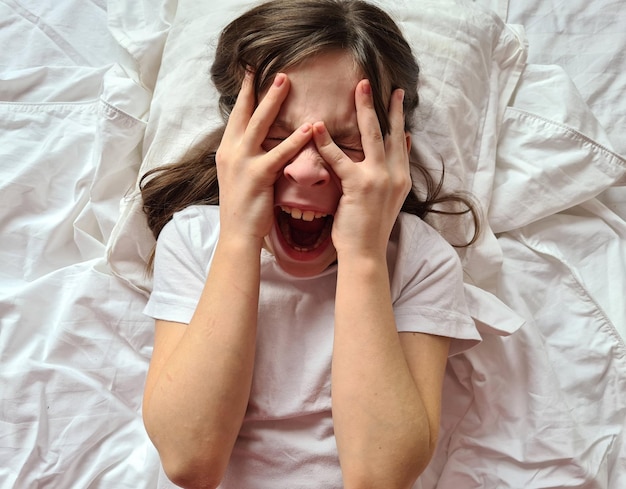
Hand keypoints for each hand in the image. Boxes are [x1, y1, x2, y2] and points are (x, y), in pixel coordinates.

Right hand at [215, 72, 312, 243]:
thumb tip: (259, 141)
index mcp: (227, 150)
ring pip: (258, 124)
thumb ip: (247, 156)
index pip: (237, 115)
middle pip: (245, 112)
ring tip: (286, 81)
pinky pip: (278, 153)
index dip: (245, 94)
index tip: (253, 73)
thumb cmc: (243, 208)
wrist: (237, 234)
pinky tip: (309, 128)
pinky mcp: (257, 175)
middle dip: (258, 88)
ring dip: (272, 101)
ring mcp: (241, 162)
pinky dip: (294, 139)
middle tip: (273, 68)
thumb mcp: (239, 176)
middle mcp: (230, 151)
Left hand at [312, 80, 410, 257]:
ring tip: (359, 87)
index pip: (401, 142)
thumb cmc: (370, 229)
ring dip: (365, 109)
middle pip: (390, 132)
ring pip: (372, 136)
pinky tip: (317, 126)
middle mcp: (395, 175)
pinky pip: (340, 159)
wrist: (366, 254)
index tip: (396, 98)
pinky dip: (326, 142)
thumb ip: (393, 173)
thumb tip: (401, 147)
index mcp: (401, 179)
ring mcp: (379, 179)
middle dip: (386, 104)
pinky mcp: (358, 186)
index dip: (398, 119)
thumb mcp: (388, 199)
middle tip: (378, 82)